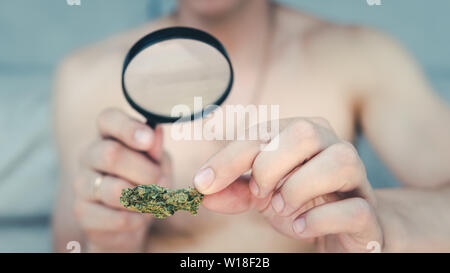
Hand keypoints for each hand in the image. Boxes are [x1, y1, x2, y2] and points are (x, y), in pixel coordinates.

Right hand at [73, 108, 170, 251]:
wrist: (129, 221)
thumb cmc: (145, 182)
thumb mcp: (157, 162)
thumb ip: (155, 149)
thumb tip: (155, 131)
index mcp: (108, 135)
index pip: (108, 119)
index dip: (128, 128)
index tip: (148, 140)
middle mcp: (89, 155)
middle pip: (112, 154)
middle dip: (146, 171)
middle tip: (160, 182)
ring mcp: (82, 184)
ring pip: (115, 190)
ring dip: (144, 198)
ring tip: (152, 201)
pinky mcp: (82, 212)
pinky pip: (117, 218)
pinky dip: (138, 219)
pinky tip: (139, 217)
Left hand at [195, 118, 382, 251]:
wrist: (344, 229)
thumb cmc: (301, 204)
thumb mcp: (262, 195)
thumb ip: (235, 190)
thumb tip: (202, 193)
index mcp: (303, 134)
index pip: (263, 132)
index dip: (229, 157)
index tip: (203, 183)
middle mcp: (333, 146)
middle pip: (303, 133)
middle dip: (270, 166)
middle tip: (260, 194)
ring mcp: (357, 178)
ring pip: (338, 161)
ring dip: (298, 187)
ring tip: (282, 207)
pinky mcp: (368, 212)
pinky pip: (354, 208)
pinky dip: (320, 219)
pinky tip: (301, 226)